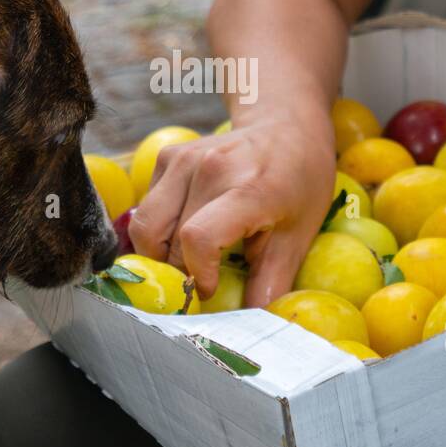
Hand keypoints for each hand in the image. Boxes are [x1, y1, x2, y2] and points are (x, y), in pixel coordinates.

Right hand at [129, 106, 335, 307]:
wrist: (286, 123)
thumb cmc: (299, 181)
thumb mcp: (299, 232)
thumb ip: (272, 279)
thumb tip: (254, 323)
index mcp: (248, 189)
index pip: (196, 238)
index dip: (196, 275)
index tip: (209, 290)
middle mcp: (209, 169)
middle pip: (167, 240)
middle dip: (179, 272)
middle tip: (201, 280)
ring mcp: (184, 159)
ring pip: (146, 226)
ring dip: (160, 253)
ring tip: (189, 259)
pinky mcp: (168, 156)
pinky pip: (148, 207)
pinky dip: (159, 229)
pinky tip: (186, 227)